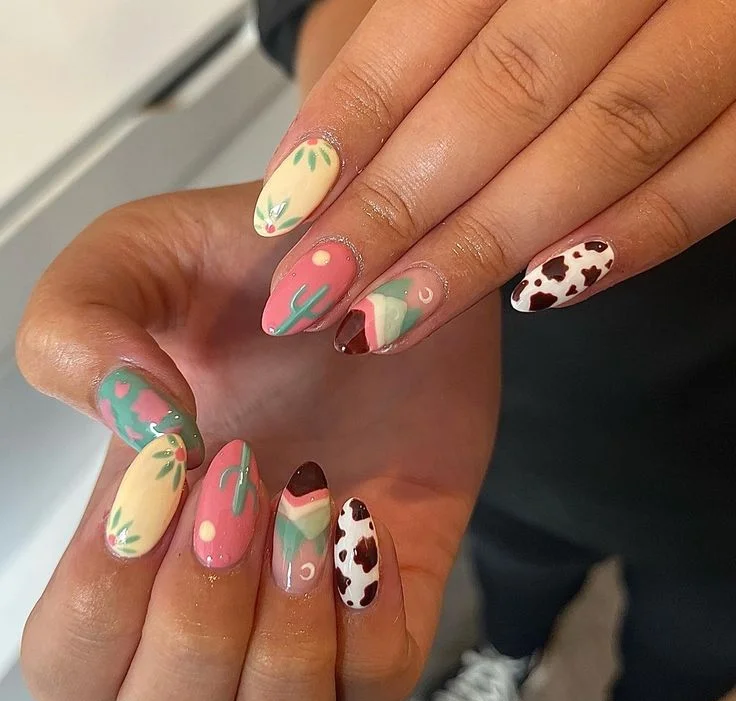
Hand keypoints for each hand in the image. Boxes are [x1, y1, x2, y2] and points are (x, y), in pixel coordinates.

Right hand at [17, 183, 497, 700]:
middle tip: (243, 488)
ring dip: (284, 639)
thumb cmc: (253, 265)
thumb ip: (81, 328)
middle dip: (200, 623)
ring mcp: (316, 594)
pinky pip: (378, 681)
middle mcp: (222, 584)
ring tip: (308, 502)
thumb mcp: (139, 259)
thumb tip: (136, 429)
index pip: (73, 662)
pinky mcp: (401, 580)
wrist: (379, 261)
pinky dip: (369, 629)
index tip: (173, 474)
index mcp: (141, 531)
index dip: (104, 601)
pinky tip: (363, 521)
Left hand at [254, 0, 735, 351]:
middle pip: (504, 93)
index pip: (424, 26)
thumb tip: (320, 170)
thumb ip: (425, 52)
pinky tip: (536, 291)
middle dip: (400, 208)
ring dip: (487, 243)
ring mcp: (723, 25)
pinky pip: (714, 179)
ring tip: (396, 317)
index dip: (347, 125)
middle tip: (319, 292)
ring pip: (606, 140)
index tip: (283, 214)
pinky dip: (627, 240)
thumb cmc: (565, 0)